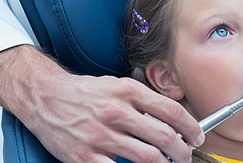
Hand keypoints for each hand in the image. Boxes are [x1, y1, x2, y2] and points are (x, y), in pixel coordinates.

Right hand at [0, 45, 203, 162]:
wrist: (46, 97)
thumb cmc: (85, 93)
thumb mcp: (118, 86)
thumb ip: (144, 101)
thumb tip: (171, 120)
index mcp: (128, 92)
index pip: (171, 110)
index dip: (190, 127)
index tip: (197, 136)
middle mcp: (116, 112)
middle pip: (163, 136)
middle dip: (182, 150)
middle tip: (186, 155)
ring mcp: (100, 135)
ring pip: (147, 157)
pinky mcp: (85, 156)